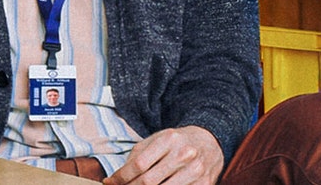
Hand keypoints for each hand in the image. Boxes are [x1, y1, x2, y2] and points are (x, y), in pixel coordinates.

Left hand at [105, 126, 222, 184]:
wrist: (210, 141)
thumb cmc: (176, 142)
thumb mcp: (156, 140)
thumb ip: (136, 156)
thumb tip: (115, 179)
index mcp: (168, 139)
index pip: (139, 164)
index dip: (122, 177)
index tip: (110, 182)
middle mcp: (184, 154)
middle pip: (149, 181)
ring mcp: (196, 171)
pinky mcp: (205, 184)